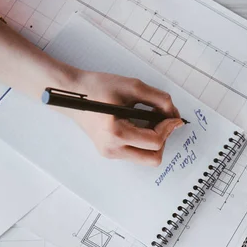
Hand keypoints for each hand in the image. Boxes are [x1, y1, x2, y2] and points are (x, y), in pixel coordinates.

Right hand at [65, 71, 183, 165]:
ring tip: (149, 122)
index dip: (169, 128)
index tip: (174, 117)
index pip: (154, 141)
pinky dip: (143, 142)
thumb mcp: (132, 87)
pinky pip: (136, 153)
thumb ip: (159, 99)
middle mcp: (112, 149)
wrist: (72, 94)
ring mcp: (110, 153)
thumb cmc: (97, 87)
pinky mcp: (109, 152)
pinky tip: (138, 125)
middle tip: (162, 122)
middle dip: (163, 140)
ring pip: (145, 158)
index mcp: (116, 133)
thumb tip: (174, 114)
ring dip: (154, 142)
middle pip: (153, 159)